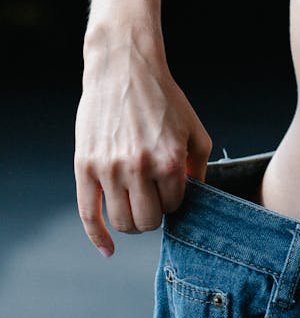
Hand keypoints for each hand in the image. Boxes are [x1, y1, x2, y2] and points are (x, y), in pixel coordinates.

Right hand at [74, 37, 211, 257]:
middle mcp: (138, 168)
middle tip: (153, 199)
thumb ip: (198, 168)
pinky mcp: (84, 167)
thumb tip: (193, 198)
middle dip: (154, 214)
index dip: (174, 200)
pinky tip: (108, 249)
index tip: (170, 187)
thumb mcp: (194, 130)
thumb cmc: (162, 98)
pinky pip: (88, 215)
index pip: (174, 206)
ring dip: (131, 222)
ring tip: (135, 206)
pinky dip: (98, 237)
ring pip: (121, 222)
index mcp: (169, 160)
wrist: (124, 68)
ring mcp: (109, 169)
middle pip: (147, 222)